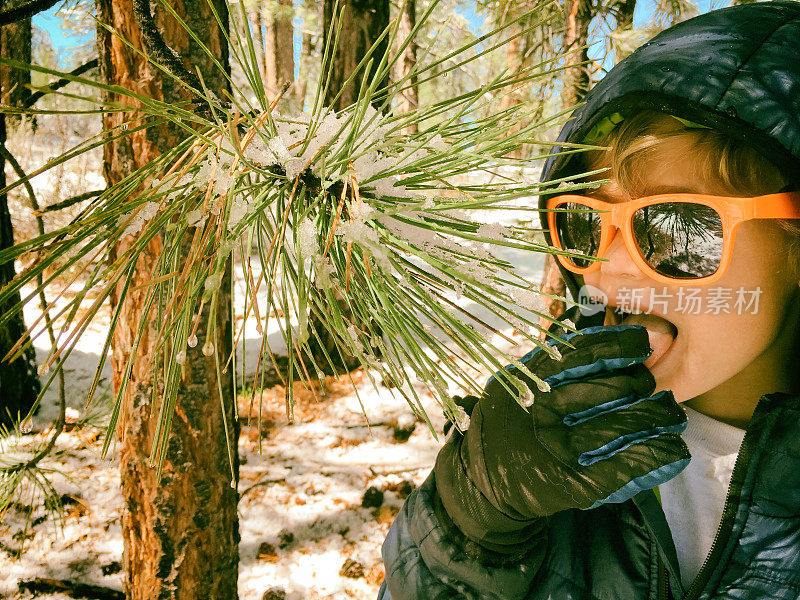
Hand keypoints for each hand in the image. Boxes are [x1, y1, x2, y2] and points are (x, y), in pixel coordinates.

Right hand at [434, 324, 689, 549]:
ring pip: (631, 423)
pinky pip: (631, 463)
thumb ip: (550, 363)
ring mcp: (564, 447)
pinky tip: (673, 449)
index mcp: (532, 380)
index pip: (586, 352)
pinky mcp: (580, 482)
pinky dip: (659, 455)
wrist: (486, 482)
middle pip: (617, 386)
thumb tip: (598, 338)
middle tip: (651, 384)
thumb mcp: (515, 384)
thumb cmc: (506, 426)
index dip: (621, 344)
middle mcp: (548, 409)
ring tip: (671, 414)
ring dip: (661, 416)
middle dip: (643, 382)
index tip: (642, 342)